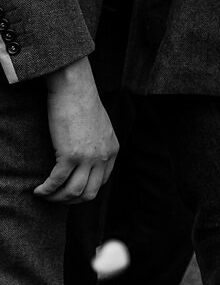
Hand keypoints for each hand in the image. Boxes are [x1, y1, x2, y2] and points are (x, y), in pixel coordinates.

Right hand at [35, 58, 116, 203]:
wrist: (75, 89)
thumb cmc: (83, 104)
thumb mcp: (100, 127)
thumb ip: (97, 144)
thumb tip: (85, 159)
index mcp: (112, 150)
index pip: (101, 182)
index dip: (84, 190)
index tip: (69, 190)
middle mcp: (103, 156)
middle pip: (89, 193)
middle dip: (71, 201)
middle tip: (56, 198)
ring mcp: (88, 157)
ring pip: (73, 192)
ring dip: (56, 199)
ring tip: (45, 195)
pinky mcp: (70, 155)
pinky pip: (56, 183)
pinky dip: (46, 190)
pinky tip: (38, 190)